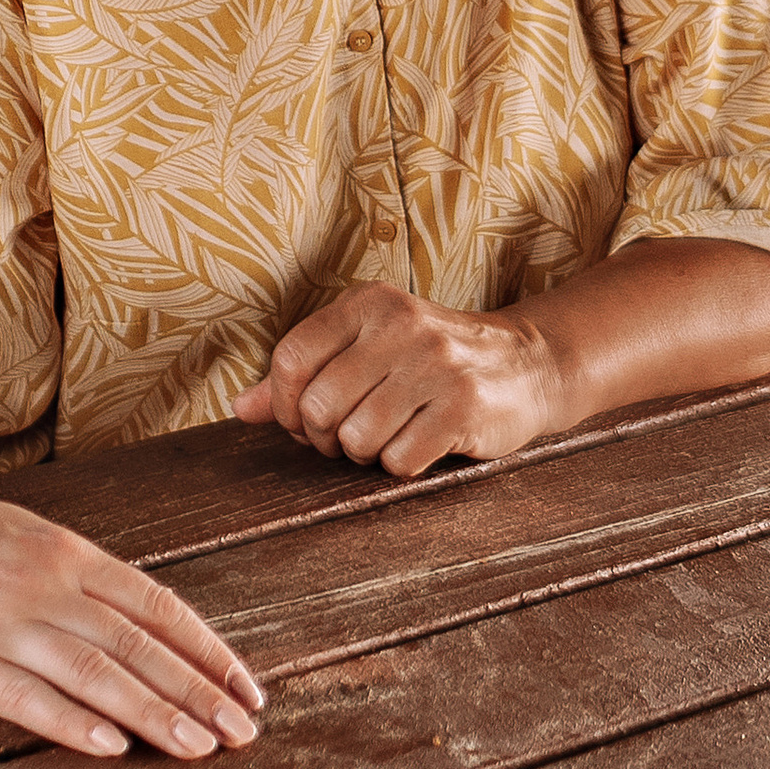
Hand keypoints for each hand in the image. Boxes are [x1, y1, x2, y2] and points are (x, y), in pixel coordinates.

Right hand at [0, 480, 263, 764]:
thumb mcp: (18, 537)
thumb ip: (78, 575)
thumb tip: (143, 615)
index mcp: (62, 551)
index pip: (155, 603)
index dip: (205, 649)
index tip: (247, 689)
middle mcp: (41, 584)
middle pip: (135, 643)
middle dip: (196, 690)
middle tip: (244, 733)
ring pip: (93, 672)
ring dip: (152, 713)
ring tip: (199, 749)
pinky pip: (23, 697)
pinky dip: (72, 724)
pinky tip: (111, 749)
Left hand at [234, 280, 562, 476]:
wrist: (527, 363)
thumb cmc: (432, 360)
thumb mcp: (369, 347)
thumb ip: (305, 373)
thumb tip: (241, 409)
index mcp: (369, 303)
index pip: (292, 357)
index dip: (285, 404)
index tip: (302, 422)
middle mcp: (401, 326)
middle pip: (320, 405)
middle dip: (324, 437)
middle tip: (347, 437)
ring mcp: (436, 364)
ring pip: (357, 437)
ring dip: (365, 453)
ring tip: (387, 437)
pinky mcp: (465, 406)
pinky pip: (400, 460)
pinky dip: (401, 465)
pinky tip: (421, 444)